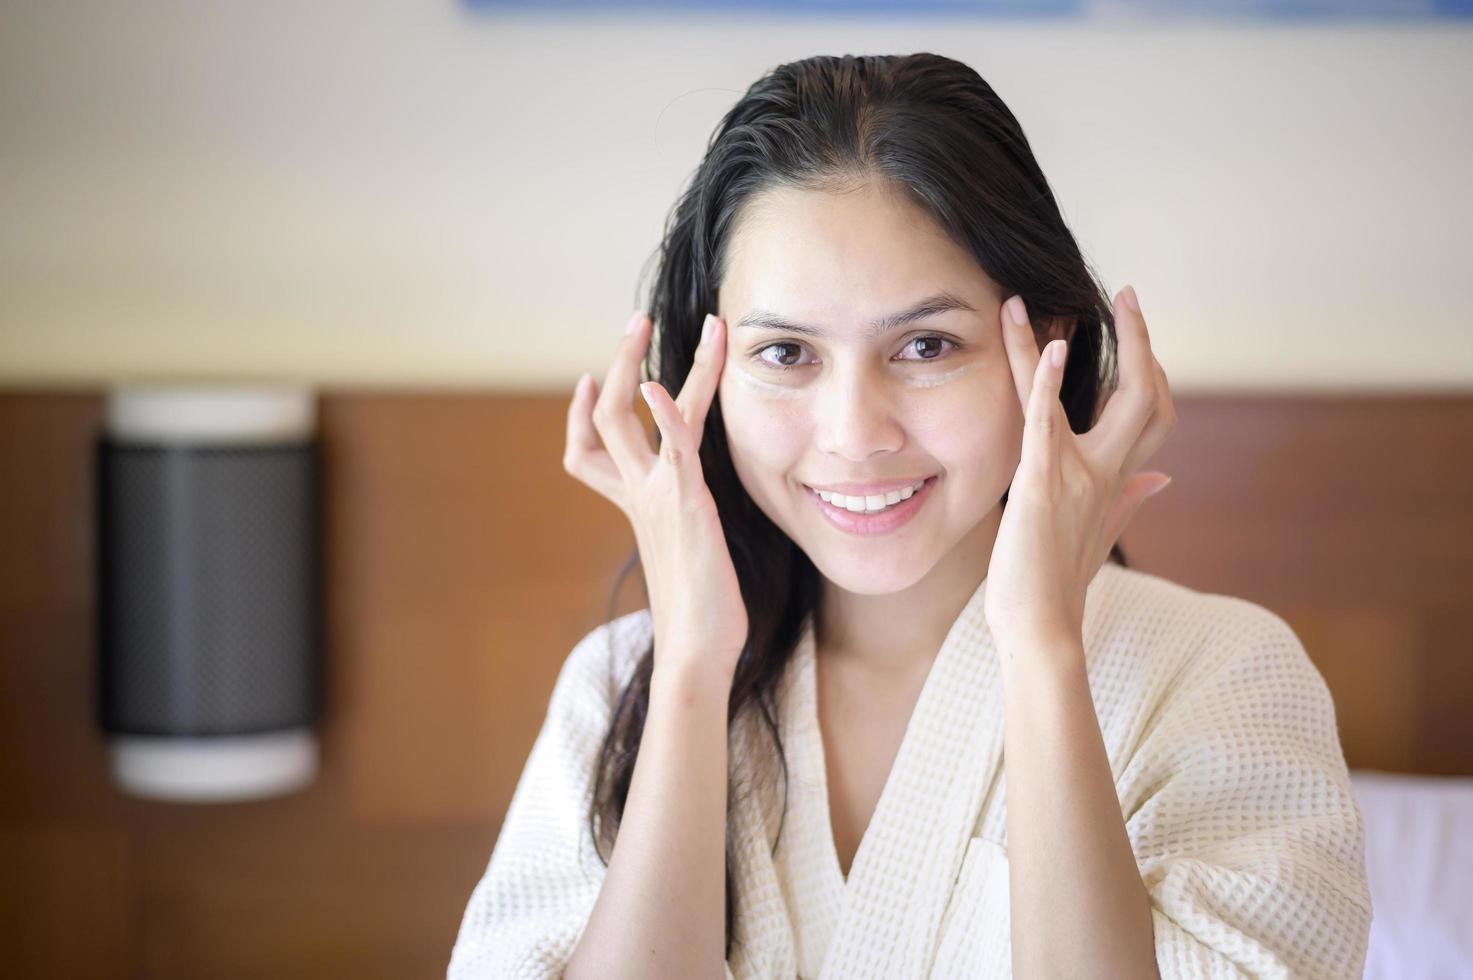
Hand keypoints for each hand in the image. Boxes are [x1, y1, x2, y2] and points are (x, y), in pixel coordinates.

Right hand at [563, 310, 748, 679]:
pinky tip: (662, 386)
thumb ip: (681, 525)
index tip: (585, 380)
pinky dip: (663, 411)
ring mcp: (656, 494)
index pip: (587, 452)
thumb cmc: (700, 612)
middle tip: (637, 319)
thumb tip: (687, 523)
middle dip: (619, 362)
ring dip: (640, 361)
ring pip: (633, 413)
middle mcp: (638, 493)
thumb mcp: (685, 555)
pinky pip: (671, 445)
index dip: (578, 415)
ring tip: (651, 321)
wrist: (697, 650)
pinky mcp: (684, 502)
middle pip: (606, 416)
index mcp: (635, 505)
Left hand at [984, 284, 1176, 658]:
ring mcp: (1077, 477)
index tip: (1138, 335)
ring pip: (1089, 396)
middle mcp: (1105, 473)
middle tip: (1130, 298)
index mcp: (1114, 481)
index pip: (1151, 415)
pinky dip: (1045, 383)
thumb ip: (1129, 501)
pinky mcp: (1043, 485)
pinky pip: (1047, 423)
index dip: (1150, 372)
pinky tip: (1046, 348)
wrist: (1042, 633)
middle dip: (1142, 344)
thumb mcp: (1096, 536)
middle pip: (1146, 396)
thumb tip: (1160, 479)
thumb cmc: (1055, 589)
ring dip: (1051, 342)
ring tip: (1025, 301)